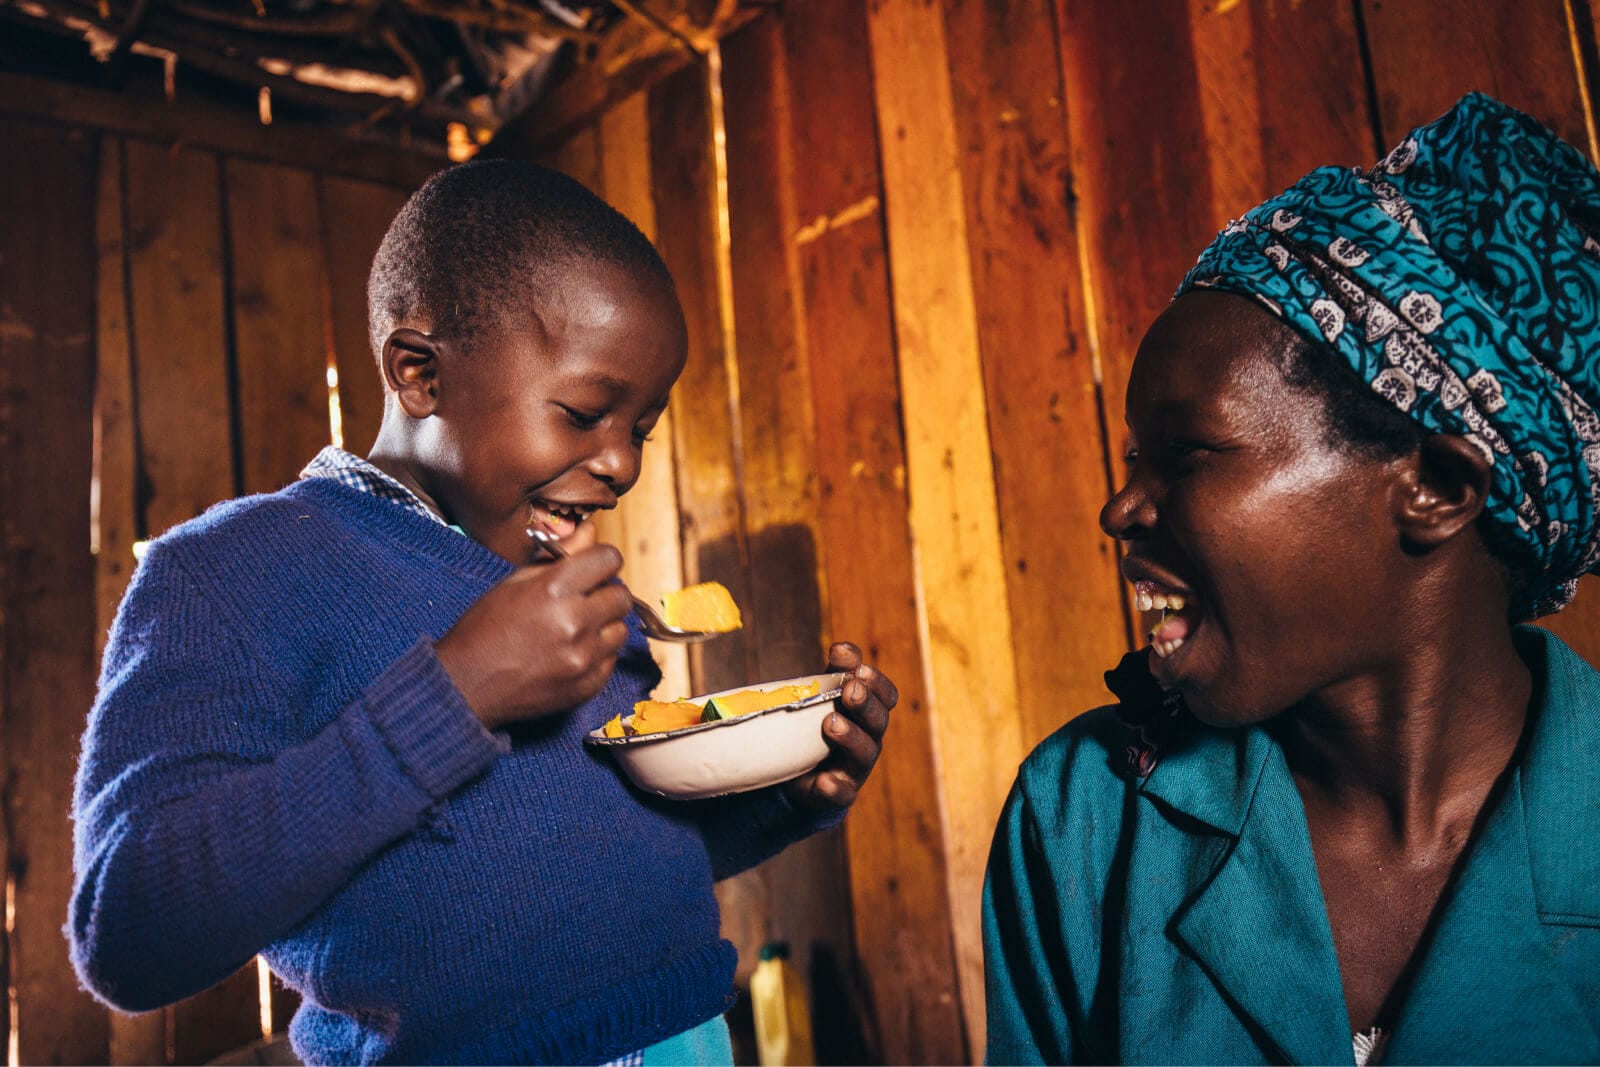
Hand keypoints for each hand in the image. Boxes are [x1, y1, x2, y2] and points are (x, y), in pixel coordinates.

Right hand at [434, 532, 632, 729]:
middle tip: (583, 600)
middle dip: (605, 593)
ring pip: (621, 630)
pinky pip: (611, 660)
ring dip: (604, 626)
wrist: (466, 686)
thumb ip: (559, 555)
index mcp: (553, 590)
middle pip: (621, 596)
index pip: (609, 559)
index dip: (602, 560)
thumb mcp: (515, 582)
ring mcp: (583, 658)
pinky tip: (569, 653)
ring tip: (574, 630)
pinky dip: (597, 655)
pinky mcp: (588, 686)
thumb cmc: (485, 629)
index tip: (594, 568)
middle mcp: (574, 623)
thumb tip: (591, 530)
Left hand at [782, 642, 895, 809]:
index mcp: (868, 712)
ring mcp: (855, 767)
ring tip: (830, 724)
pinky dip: (833, 786)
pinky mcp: (837, 793)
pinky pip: (840, 792)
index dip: (877, 683)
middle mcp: (869, 738)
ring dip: (850, 736)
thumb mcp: (825, 696)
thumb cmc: (816, 726)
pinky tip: (824, 779)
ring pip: (864, 753)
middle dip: (865, 704)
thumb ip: (835, 672)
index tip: (859, 669)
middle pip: (878, 721)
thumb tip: (842, 648)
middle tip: (849, 690)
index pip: (886, 696)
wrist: (799, 776)